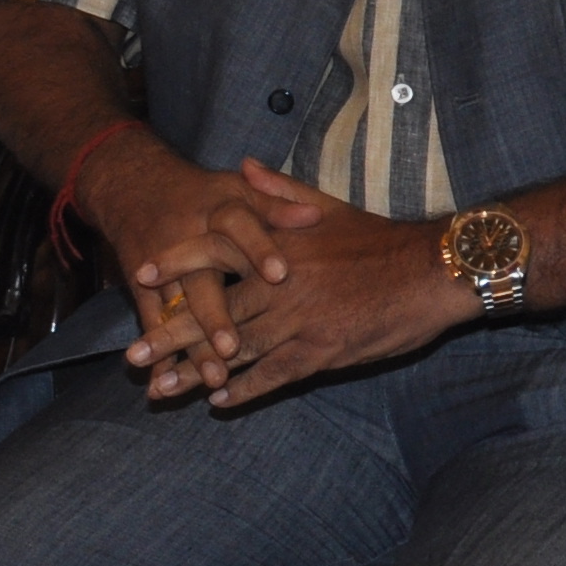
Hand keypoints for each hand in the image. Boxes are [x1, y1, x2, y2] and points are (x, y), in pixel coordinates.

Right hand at [80, 139, 306, 399]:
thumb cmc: (204, 194)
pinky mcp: (142, 287)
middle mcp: (186, 238)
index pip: (239, 227)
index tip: (281, 274)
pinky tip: (167, 383)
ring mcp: (162, 267)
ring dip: (190, 346)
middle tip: (231, 348)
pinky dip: (161, 356)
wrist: (132, 185)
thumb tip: (313, 216)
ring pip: (177, 311)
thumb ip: (277, 202)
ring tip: (210, 379)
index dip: (259, 250)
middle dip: (214, 317)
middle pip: (201, 280)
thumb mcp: (240, 190)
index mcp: (218, 210)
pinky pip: (152, 324)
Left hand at [172, 160, 477, 408]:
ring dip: (196, 372)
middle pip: (213, 312)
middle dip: (169, 335)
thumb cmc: (379, 239)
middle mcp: (280, 285)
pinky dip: (246, 389)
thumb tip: (243, 164)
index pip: (215, 252)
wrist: (432, 271)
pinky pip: (275, 375)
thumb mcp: (327, 206)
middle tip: (132, 355)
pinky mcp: (323, 351)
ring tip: (160, 388)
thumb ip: (279, 191)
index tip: (142, 275)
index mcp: (276, 247)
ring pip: (236, 350)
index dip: (178, 264)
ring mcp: (299, 321)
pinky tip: (219, 401)